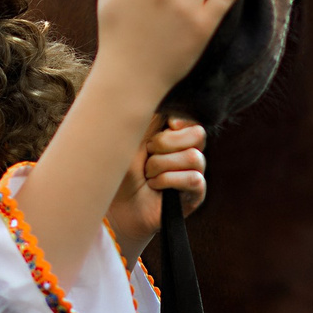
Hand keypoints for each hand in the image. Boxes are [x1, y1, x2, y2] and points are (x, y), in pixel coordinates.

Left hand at [106, 115, 206, 261]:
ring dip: (163, 164)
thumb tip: (168, 105)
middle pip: (197, 134)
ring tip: (147, 174)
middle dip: (166, 142)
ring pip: (194, 157)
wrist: (114, 206)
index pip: (192, 119)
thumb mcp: (131, 138)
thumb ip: (151, 120)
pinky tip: (155, 185)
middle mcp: (187, 152)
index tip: (166, 125)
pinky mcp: (195, 194)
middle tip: (148, 153)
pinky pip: (194, 179)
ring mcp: (193, 173)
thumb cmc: (120, 171)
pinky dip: (169, 180)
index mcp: (174, 136)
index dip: (181, 120)